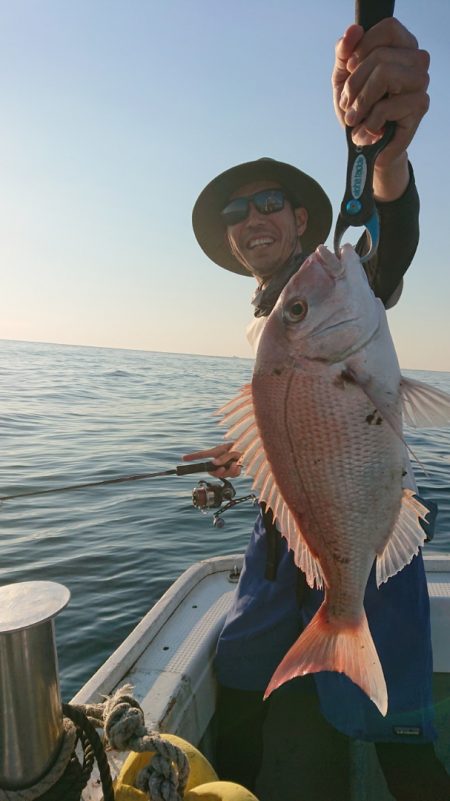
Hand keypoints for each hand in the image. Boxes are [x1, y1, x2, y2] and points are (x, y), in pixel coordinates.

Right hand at [182, 442, 241, 478]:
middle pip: (212, 471)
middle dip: (217, 472)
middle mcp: (220, 460)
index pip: (202, 455)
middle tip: (221, 469)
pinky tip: (239, 466)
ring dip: (229, 471)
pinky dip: (235, 472)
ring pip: (223, 475)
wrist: (253, 448)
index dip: (193, 457)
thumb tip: (214, 465)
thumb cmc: (242, 446)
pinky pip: (232, 475)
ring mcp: (227, 465)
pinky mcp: (234, 470)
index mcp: (217, 453)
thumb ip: (223, 458)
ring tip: (235, 463)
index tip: (183, 458)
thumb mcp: (231, 450)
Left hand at [332, 19, 429, 193]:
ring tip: (355, 120)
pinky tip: (368, 132)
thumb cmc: (357, 108)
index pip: (388, 28)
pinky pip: (386, 106)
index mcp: (401, 47)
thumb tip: (353, 31)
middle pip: (381, 56)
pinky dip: (369, 123)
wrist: (365, 146)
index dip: (363, 46)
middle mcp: (416, 61)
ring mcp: (421, 82)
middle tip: (348, 106)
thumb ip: (344, 53)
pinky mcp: (420, 106)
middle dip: (355, 84)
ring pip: (386, 74)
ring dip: (362, 102)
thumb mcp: (343, 79)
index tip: (350, 68)